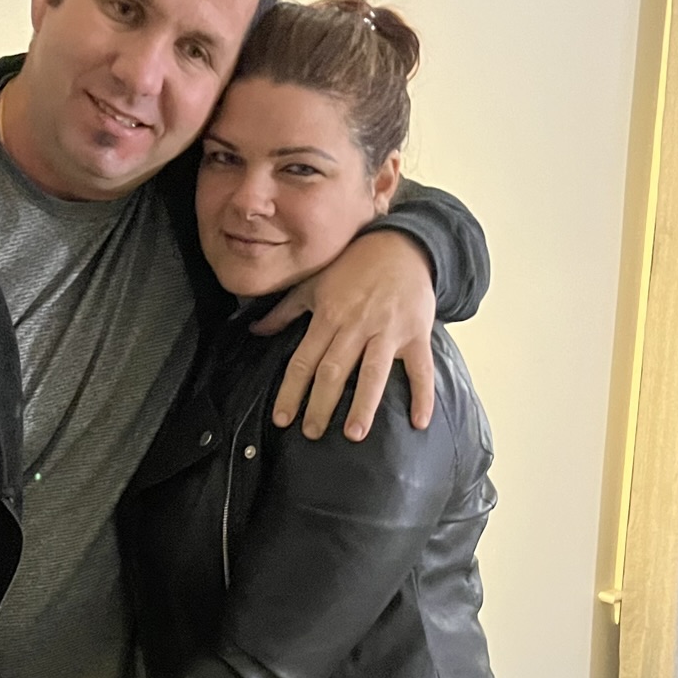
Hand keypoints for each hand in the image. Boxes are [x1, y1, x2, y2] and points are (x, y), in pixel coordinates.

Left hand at [256, 229, 436, 437]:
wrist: (402, 244)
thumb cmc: (354, 265)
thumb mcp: (314, 283)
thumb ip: (285, 311)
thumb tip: (255, 330)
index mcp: (329, 316)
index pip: (304, 360)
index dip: (291, 391)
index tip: (282, 419)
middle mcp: (356, 325)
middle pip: (334, 370)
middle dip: (321, 404)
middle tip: (312, 434)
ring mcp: (388, 329)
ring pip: (373, 371)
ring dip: (363, 403)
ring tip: (354, 433)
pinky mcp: (416, 332)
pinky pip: (420, 368)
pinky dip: (422, 394)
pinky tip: (419, 422)